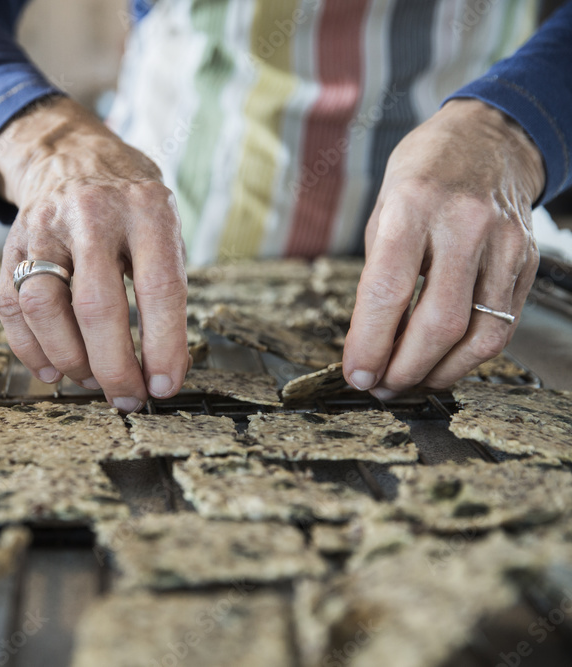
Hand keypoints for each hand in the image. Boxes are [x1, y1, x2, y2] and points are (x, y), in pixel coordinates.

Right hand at [0, 97, 188, 411]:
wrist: (71, 155)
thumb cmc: (129, 205)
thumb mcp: (164, 227)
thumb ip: (167, 291)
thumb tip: (163, 370)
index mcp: (145, 208)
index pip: (159, 287)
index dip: (164, 345)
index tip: (165, 386)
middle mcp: (91, 214)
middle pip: (96, 305)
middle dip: (113, 365)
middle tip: (127, 397)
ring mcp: (44, 228)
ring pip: (44, 307)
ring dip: (68, 359)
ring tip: (89, 381)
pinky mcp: (11, 245)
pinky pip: (11, 306)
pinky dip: (30, 349)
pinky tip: (52, 370)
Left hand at [343, 99, 544, 397]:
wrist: (489, 137)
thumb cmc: (423, 175)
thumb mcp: (382, 210)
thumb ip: (377, 274)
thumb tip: (370, 341)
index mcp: (413, 206)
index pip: (388, 291)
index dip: (370, 343)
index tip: (355, 373)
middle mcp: (463, 225)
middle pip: (438, 322)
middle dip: (404, 368)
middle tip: (380, 386)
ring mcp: (503, 244)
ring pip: (479, 334)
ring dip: (439, 372)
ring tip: (409, 382)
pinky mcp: (526, 262)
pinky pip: (501, 325)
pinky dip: (469, 355)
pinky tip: (443, 362)